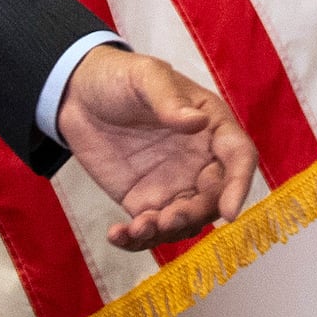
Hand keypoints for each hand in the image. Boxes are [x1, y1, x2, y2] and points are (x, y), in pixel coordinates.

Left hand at [57, 46, 253, 249]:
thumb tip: (198, 123)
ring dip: (166, 232)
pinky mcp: (144, 201)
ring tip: (137, 228)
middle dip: (194, 215)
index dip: (239, 186)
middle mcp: (199, 161)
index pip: (239, 158)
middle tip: (166, 219)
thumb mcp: (146, 77)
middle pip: (213, 198)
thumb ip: (170, 100)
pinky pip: (150, 229)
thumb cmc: (120, 77)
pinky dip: (137, 240)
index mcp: (212, 126)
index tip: (229, 212)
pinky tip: (117, 235)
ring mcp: (173, 185)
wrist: (77, 94)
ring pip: (184, 221)